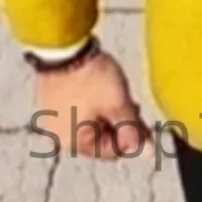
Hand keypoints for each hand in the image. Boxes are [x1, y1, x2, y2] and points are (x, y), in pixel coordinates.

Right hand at [33, 50, 151, 159]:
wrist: (65, 48)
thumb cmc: (92, 79)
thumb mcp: (118, 105)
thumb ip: (133, 130)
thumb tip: (149, 153)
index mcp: (74, 142)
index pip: (111, 152)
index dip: (131, 138)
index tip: (143, 120)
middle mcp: (59, 136)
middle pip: (100, 138)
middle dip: (119, 124)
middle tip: (132, 103)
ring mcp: (53, 118)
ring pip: (91, 123)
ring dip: (107, 113)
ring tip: (118, 93)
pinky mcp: (52, 101)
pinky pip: (78, 111)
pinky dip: (93, 104)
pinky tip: (102, 88)